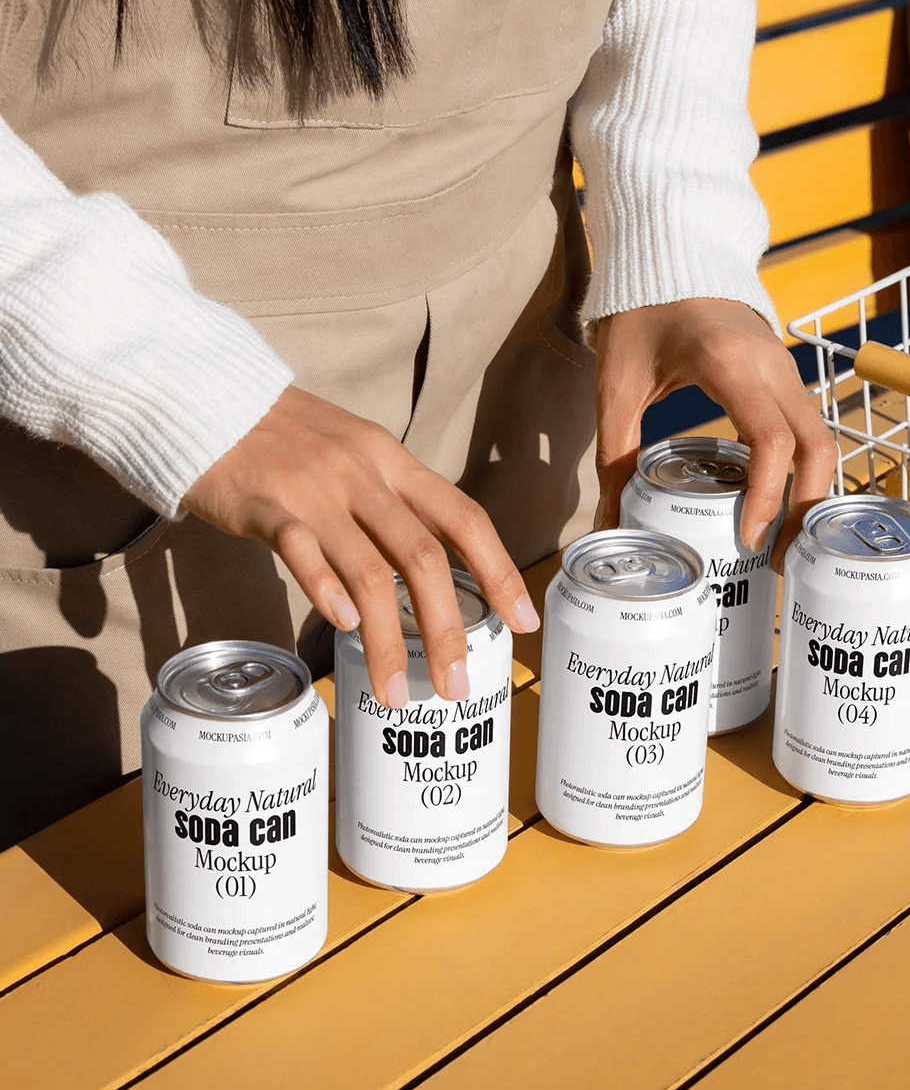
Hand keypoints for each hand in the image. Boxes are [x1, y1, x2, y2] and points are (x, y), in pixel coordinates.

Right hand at [182, 386, 539, 706]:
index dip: (498, 571)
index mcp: (393, 463)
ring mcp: (313, 489)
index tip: (521, 620)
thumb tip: (431, 569)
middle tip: (455, 685)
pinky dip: (327, 589)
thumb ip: (392, 502)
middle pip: (422, 557)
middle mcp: (363, 475)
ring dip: (388, 640)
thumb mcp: (356, 453)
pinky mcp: (263, 505)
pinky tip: (346, 626)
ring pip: (368, 571)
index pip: (463, 518)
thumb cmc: (286, 437)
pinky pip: (301, 549)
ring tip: (394, 691)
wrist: (209, 397)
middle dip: (446, 629)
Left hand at [592, 299, 837, 565]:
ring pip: (822, 438)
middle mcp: (773, 364)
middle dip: (804, 508)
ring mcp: (786, 366)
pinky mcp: (785, 373)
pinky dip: (802, 469)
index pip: (771, 441)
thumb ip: (614, 458)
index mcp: (730, 364)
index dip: (767, 496)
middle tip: (777, 558)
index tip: (749, 537)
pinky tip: (776, 503)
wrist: (666, 256)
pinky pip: (808, 427)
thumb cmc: (640, 316)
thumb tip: (607, 524)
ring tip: (781, 542)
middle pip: (817, 447)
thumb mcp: (617, 387)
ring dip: (810, 492)